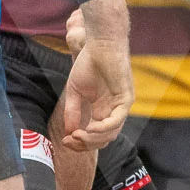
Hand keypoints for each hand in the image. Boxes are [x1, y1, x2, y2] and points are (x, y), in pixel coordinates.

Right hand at [62, 0, 132, 150]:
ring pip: (110, 134)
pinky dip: (102, 128)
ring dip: (92, 138)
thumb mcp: (75, 91)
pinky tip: (89, 128)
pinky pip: (116, 120)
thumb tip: (68, 133)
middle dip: (84, 144)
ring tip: (76, 135)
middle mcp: (113, 112)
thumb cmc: (88, 64)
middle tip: (69, 140)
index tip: (64, 141)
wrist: (100, 44)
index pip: (94, 136)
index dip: (80, 143)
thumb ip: (72, 111)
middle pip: (103, 140)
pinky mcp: (126, 99)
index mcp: (102, 111)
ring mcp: (121, 107)